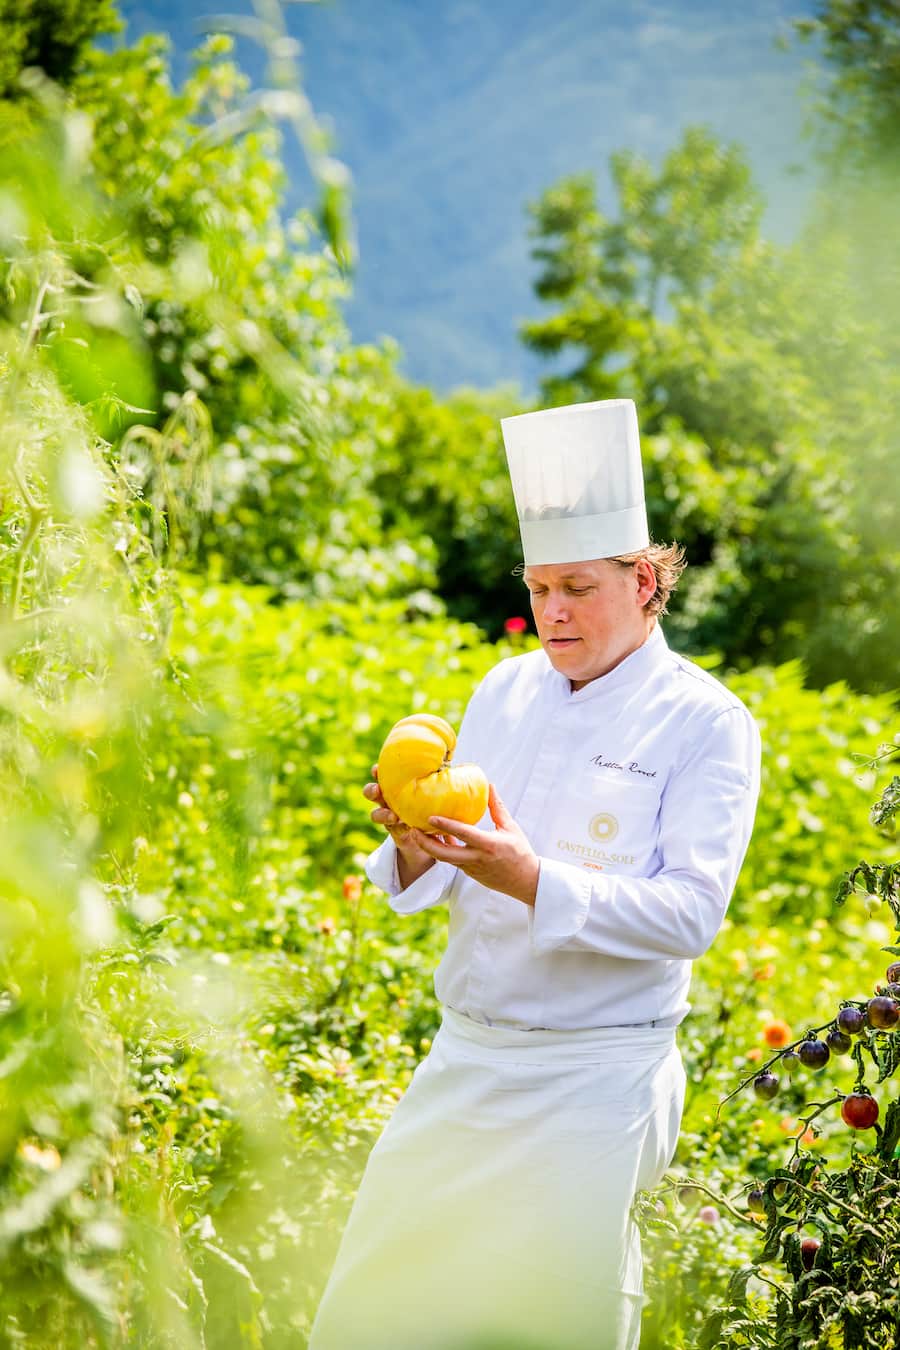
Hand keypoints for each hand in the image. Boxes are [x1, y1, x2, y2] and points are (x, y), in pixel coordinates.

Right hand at [363, 765, 454, 881]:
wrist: (431, 833)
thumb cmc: (433, 804)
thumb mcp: (434, 789)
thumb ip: (438, 776)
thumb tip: (452, 757)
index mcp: (396, 786)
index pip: (383, 775)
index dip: (377, 772)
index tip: (377, 768)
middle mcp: (389, 800)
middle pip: (372, 793)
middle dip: (372, 790)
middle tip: (378, 791)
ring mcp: (390, 817)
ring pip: (376, 814)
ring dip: (382, 814)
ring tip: (393, 815)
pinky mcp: (397, 833)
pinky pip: (394, 830)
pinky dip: (398, 828)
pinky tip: (406, 828)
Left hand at [409, 784, 539, 905]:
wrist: (524, 881)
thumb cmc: (519, 851)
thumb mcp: (510, 827)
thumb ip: (497, 807)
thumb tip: (489, 786)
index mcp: (488, 845)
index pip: (463, 834)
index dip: (445, 825)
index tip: (430, 817)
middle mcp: (477, 858)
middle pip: (444, 854)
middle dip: (425, 843)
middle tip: (413, 830)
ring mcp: (471, 868)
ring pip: (445, 858)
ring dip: (430, 847)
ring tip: (417, 833)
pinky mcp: (469, 873)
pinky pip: (451, 860)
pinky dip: (441, 850)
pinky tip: (435, 838)